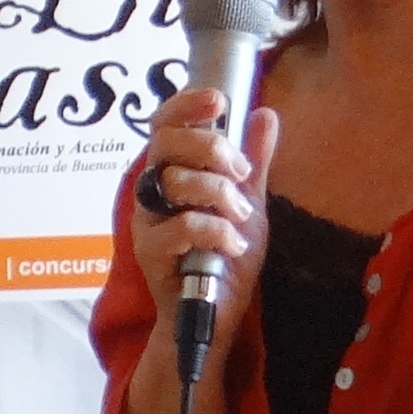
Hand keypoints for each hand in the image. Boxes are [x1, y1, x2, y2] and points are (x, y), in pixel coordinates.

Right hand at [128, 80, 279, 342]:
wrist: (218, 313)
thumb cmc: (225, 259)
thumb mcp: (248, 202)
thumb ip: (253, 162)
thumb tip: (265, 114)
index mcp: (172, 173)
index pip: (164, 125)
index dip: (185, 105)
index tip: (219, 100)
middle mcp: (152, 192)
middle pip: (164, 145)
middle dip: (210, 148)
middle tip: (240, 171)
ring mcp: (147, 222)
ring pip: (172, 182)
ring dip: (217, 192)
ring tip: (239, 215)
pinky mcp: (150, 252)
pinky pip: (180, 226)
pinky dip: (215, 230)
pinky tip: (232, 244)